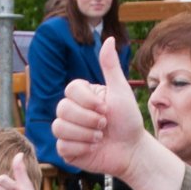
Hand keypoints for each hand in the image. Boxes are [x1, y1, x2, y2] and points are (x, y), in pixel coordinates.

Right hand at [53, 38, 144, 176]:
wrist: (131, 150)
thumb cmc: (128, 120)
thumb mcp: (120, 91)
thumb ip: (110, 66)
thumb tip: (108, 38)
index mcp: (82, 95)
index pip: (70, 90)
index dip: (87, 101)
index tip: (105, 108)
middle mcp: (71, 111)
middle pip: (62, 109)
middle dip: (88, 119)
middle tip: (105, 124)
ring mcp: (67, 130)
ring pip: (59, 127)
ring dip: (85, 134)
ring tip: (100, 137)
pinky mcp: (66, 149)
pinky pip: (62, 145)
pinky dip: (81, 147)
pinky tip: (93, 148)